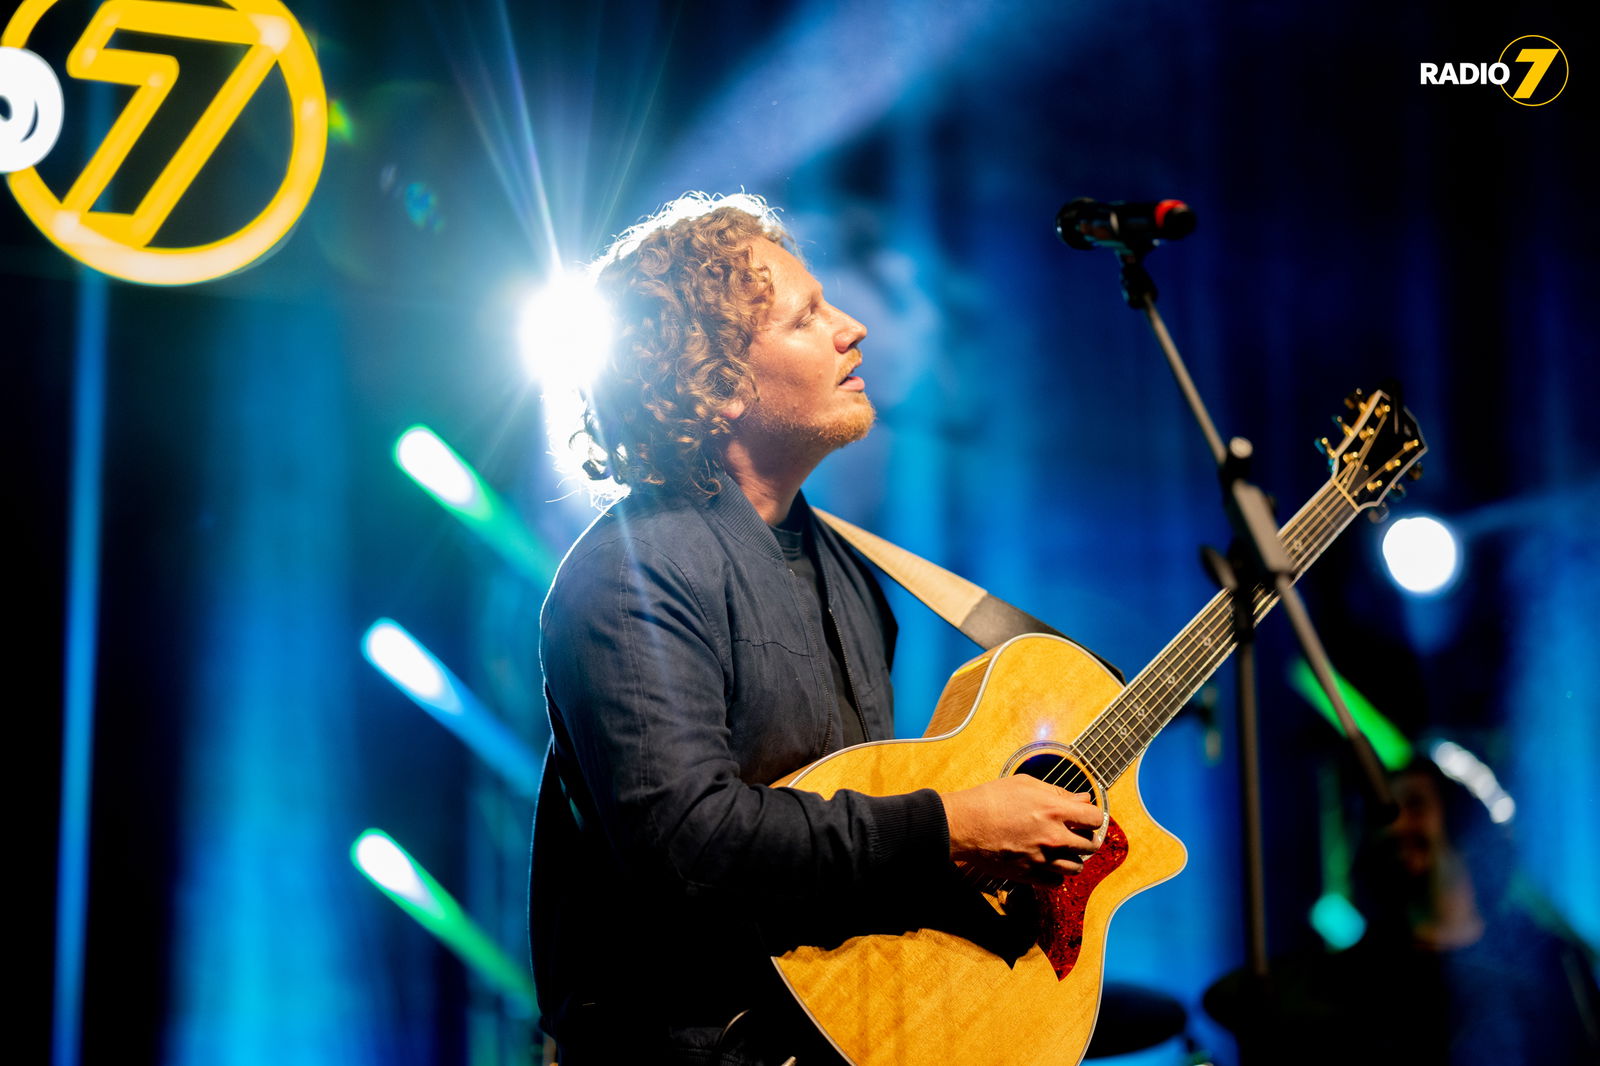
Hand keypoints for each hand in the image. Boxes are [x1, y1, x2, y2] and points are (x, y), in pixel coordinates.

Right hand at [940, 775, 1106, 886]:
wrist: (964, 824)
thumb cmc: (991, 799)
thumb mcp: (1026, 784)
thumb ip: (1058, 792)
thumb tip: (1083, 799)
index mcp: (1054, 810)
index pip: (1095, 818)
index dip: (1093, 817)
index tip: (1087, 818)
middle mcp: (1053, 837)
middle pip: (1090, 845)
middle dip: (1086, 838)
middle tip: (1076, 834)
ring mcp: (1042, 858)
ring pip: (1076, 867)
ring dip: (1074, 858)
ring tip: (1063, 850)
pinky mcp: (1028, 874)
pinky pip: (1056, 882)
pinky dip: (1056, 875)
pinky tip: (1049, 864)